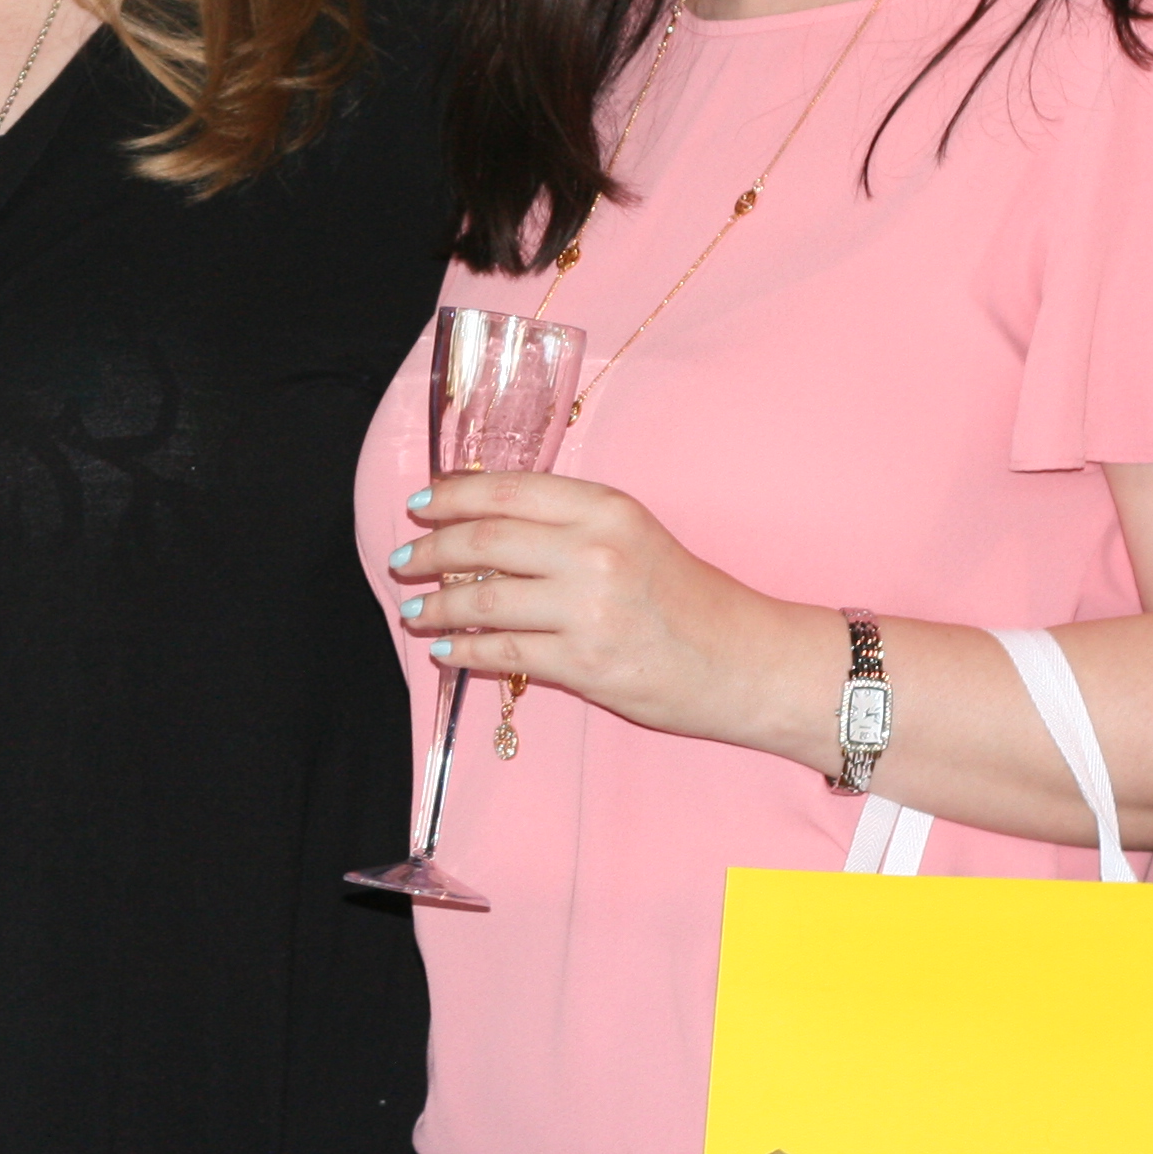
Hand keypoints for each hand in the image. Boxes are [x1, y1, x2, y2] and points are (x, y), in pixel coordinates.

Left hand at [388, 471, 840, 765]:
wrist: (747, 661)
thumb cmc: (688, 597)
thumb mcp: (633, 534)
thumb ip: (568, 523)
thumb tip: (482, 524)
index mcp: (605, 508)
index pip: (506, 490)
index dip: (451, 496)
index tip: (420, 504)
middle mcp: (594, 550)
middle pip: (483, 541)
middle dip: (430, 550)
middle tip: (404, 561)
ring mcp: (588, 608)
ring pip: (483, 599)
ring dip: (436, 606)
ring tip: (414, 611)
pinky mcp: (585, 663)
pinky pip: (502, 652)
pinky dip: (464, 651)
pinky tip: (445, 649)